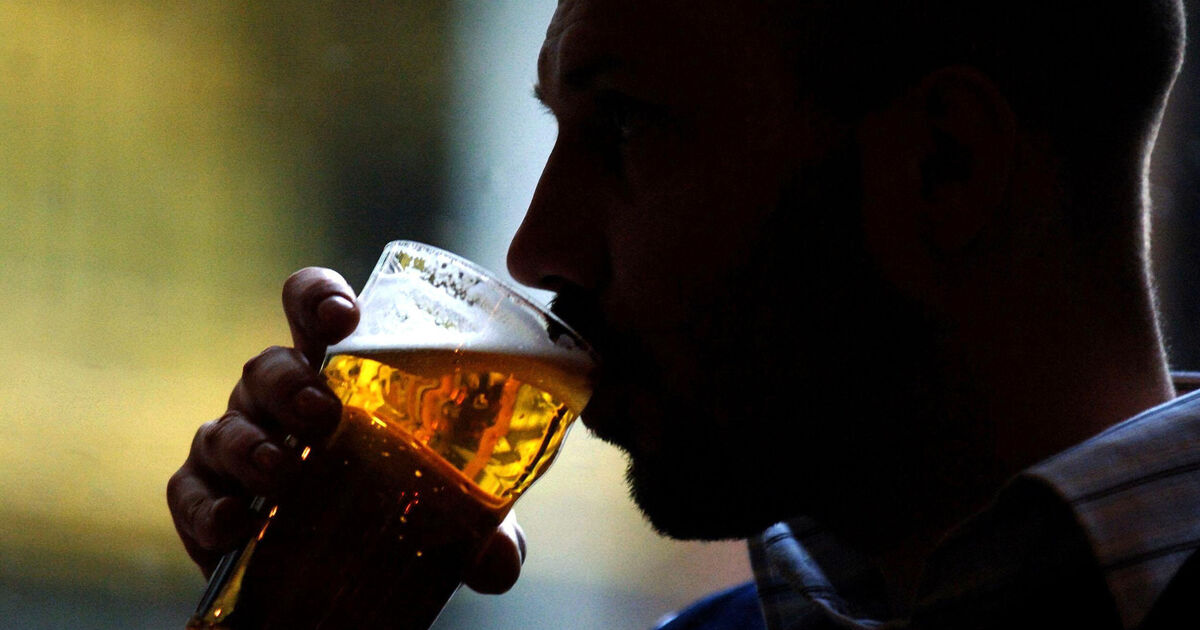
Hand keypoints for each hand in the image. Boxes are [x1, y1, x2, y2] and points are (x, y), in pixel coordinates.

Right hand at [166, 267, 524, 593]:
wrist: (341, 568)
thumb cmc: (396, 501)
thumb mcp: (449, 507)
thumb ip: (479, 521)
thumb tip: (501, 558)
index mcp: (336, 372)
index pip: (312, 308)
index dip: (318, 297)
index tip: (344, 317)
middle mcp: (279, 399)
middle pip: (266, 366)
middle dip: (289, 384)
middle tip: (322, 413)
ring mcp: (237, 444)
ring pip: (225, 426)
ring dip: (251, 447)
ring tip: (283, 474)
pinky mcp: (206, 498)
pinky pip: (189, 491)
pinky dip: (207, 506)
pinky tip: (235, 524)